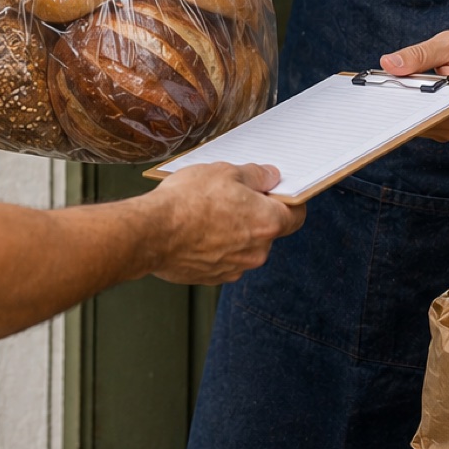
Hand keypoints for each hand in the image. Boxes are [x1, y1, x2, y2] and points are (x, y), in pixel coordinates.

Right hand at [144, 163, 304, 284]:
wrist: (151, 232)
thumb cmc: (187, 201)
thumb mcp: (225, 171)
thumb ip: (255, 175)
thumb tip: (270, 176)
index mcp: (267, 223)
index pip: (296, 215)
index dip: (288, 200)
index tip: (275, 191)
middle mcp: (256, 251)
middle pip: (267, 230)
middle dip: (254, 214)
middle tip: (231, 195)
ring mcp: (234, 268)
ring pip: (243, 245)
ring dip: (233, 231)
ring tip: (207, 212)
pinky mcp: (213, 277)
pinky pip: (223, 258)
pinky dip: (215, 246)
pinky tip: (196, 230)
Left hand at [381, 30, 448, 141]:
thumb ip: (419, 54)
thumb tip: (388, 63)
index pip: (419, 106)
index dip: (393, 98)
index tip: (371, 90)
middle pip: (413, 117)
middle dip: (392, 100)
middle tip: (370, 84)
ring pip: (414, 121)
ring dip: (400, 103)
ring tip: (388, 84)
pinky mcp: (447, 129)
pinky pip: (420, 121)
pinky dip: (409, 107)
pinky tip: (401, 93)